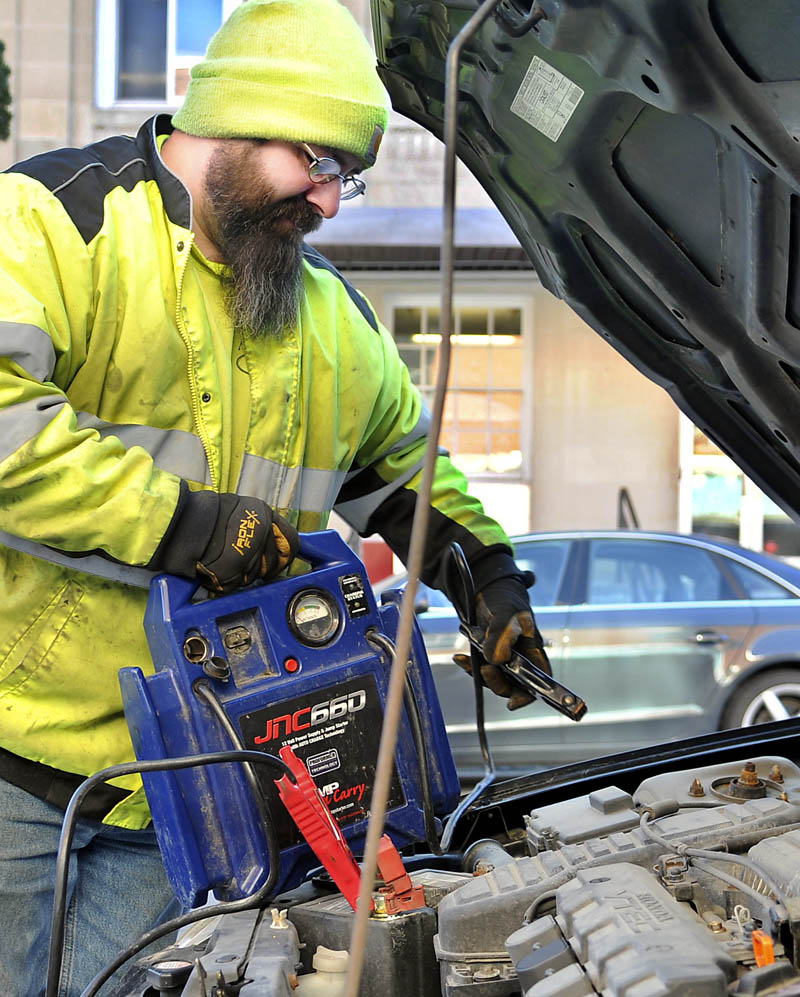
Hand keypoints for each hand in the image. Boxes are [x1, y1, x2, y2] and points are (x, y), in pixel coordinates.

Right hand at [150, 489, 298, 593]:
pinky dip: (226, 580)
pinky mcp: (235, 567)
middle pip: (274, 563)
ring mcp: (249, 548)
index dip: (284, 556)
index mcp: (263, 512)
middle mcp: (261, 528)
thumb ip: (256, 526)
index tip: (280, 562)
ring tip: (222, 561)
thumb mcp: (237, 512)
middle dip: (261, 569)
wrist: (177, 525)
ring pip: (255, 576)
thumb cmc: (200, 518)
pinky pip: (237, 583)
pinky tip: (215, 568)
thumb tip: (270, 540)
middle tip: (241, 564)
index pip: (291, 541)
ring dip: (240, 574)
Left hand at [454, 576, 551, 709]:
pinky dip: (468, 665)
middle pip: (514, 685)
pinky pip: (479, 668)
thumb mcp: (507, 615)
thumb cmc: (506, 602)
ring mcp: (503, 660)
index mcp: (534, 651)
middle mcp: (520, 660)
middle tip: (485, 670)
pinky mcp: (487, 657)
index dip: (529, 694)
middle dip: (498, 683)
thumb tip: (496, 660)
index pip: (539, 680)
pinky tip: (459, 657)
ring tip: (465, 659)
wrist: (488, 592)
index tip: (513, 702)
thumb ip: (502, 636)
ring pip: (495, 679)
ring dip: (480, 674)